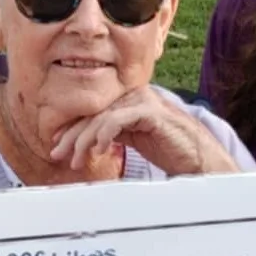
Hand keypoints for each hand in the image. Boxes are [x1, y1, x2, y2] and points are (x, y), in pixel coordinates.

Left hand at [50, 87, 239, 177]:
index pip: (94, 113)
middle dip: (72, 136)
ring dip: (84, 140)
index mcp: (129, 101)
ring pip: (102, 118)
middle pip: (94, 114)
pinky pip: (118, 119)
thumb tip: (86, 141)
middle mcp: (135, 96)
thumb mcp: (135, 139)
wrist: (199, 158)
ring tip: (77, 159)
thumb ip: (114, 133)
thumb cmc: (170, 149)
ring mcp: (143, 101)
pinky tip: (98, 150)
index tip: (57, 145)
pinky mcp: (151, 112)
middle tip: (58, 154)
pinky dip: (104, 134)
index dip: (73, 129)